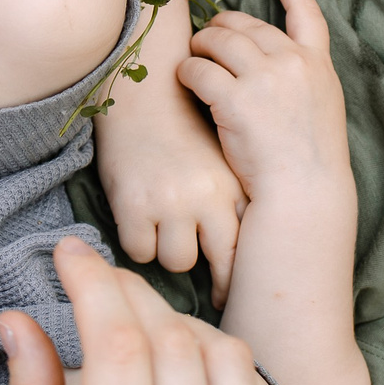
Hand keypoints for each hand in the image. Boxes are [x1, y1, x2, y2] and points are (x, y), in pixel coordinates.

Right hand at [2, 239, 293, 384]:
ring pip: (229, 365)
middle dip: (134, 295)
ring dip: (184, 330)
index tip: (70, 254)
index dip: (94, 282)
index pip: (119, 346)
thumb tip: (21, 318)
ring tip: (146, 333)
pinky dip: (221, 384)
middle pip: (176, 342)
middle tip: (102, 285)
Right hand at [95, 97, 244, 308]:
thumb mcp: (220, 156)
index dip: (243, 274)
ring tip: (165, 229)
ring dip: (170, 250)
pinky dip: (138, 241)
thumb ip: (233, 197)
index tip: (238, 293)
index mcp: (233, 184)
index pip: (246, 244)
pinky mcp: (135, 204)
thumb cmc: (182, 125)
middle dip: (216, 279)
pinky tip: (138, 220)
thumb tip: (248, 248)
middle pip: (217, 261)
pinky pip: (140, 250)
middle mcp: (207, 195)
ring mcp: (171, 201)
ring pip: (177, 260)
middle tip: (215, 297)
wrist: (141, 88)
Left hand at [175, 0, 351, 206]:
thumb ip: (302, 79)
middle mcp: (292, 62)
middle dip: (223, 25)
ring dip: (200, 44)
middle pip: (247, 24)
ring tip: (193, 56)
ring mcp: (264, 78)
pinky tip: (184, 80)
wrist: (303, 192)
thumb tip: (270, 61)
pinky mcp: (234, 99)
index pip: (307, 13)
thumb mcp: (321, 108)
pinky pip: (198, 70)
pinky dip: (187, 71)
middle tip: (209, 35)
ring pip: (218, 39)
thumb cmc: (307, 162)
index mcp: (317, 64)